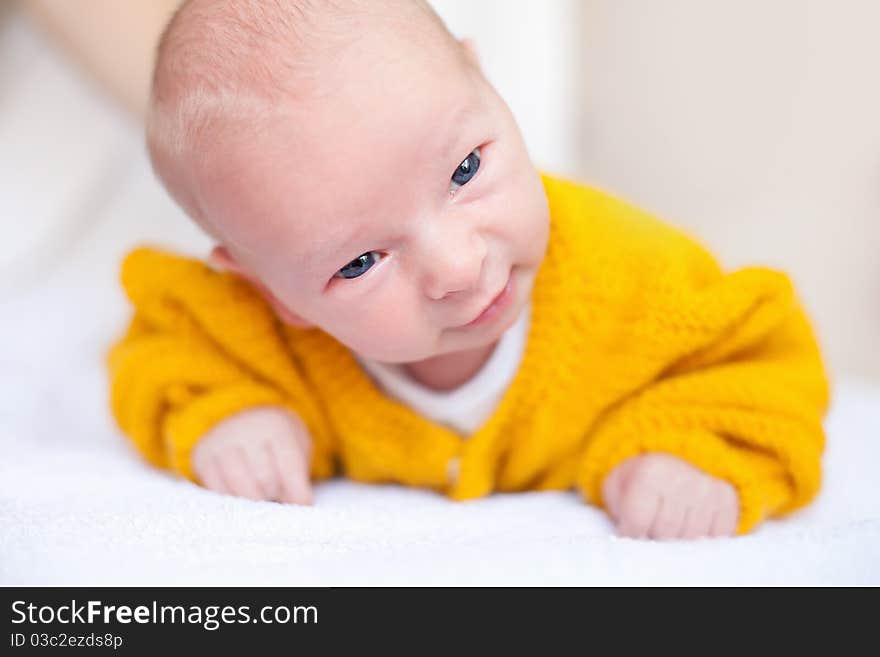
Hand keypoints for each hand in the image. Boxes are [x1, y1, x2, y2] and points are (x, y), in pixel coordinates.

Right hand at [191, 406, 313, 504]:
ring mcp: (220, 442)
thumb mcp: (296, 448)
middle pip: (265, 478)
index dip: (298, 492)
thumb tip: (295, 507)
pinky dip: (232, 500)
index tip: (303, 507)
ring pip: (239, 487)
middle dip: (275, 494)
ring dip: (254, 500)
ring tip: (261, 495)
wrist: (246, 420)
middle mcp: (246, 429)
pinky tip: (241, 495)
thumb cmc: (278, 442)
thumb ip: (296, 477)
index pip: (289, 465)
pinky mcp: (202, 456)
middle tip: (278, 494)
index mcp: (276, 426)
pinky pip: (217, 491)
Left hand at [601, 453, 737, 539]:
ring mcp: (708, 489)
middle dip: (655, 537)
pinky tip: (691, 525)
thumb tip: (631, 537)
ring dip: (679, 541)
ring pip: (691, 539)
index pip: (637, 523)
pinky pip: (717, 536)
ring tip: (670, 524)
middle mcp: (682, 477)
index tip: (631, 528)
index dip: (631, 532)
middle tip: (652, 526)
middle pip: (665, 533)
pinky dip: (703, 539)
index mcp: (649, 472)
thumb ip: (618, 509)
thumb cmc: (638, 482)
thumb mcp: (616, 488)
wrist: (670, 463)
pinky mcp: (727, 500)